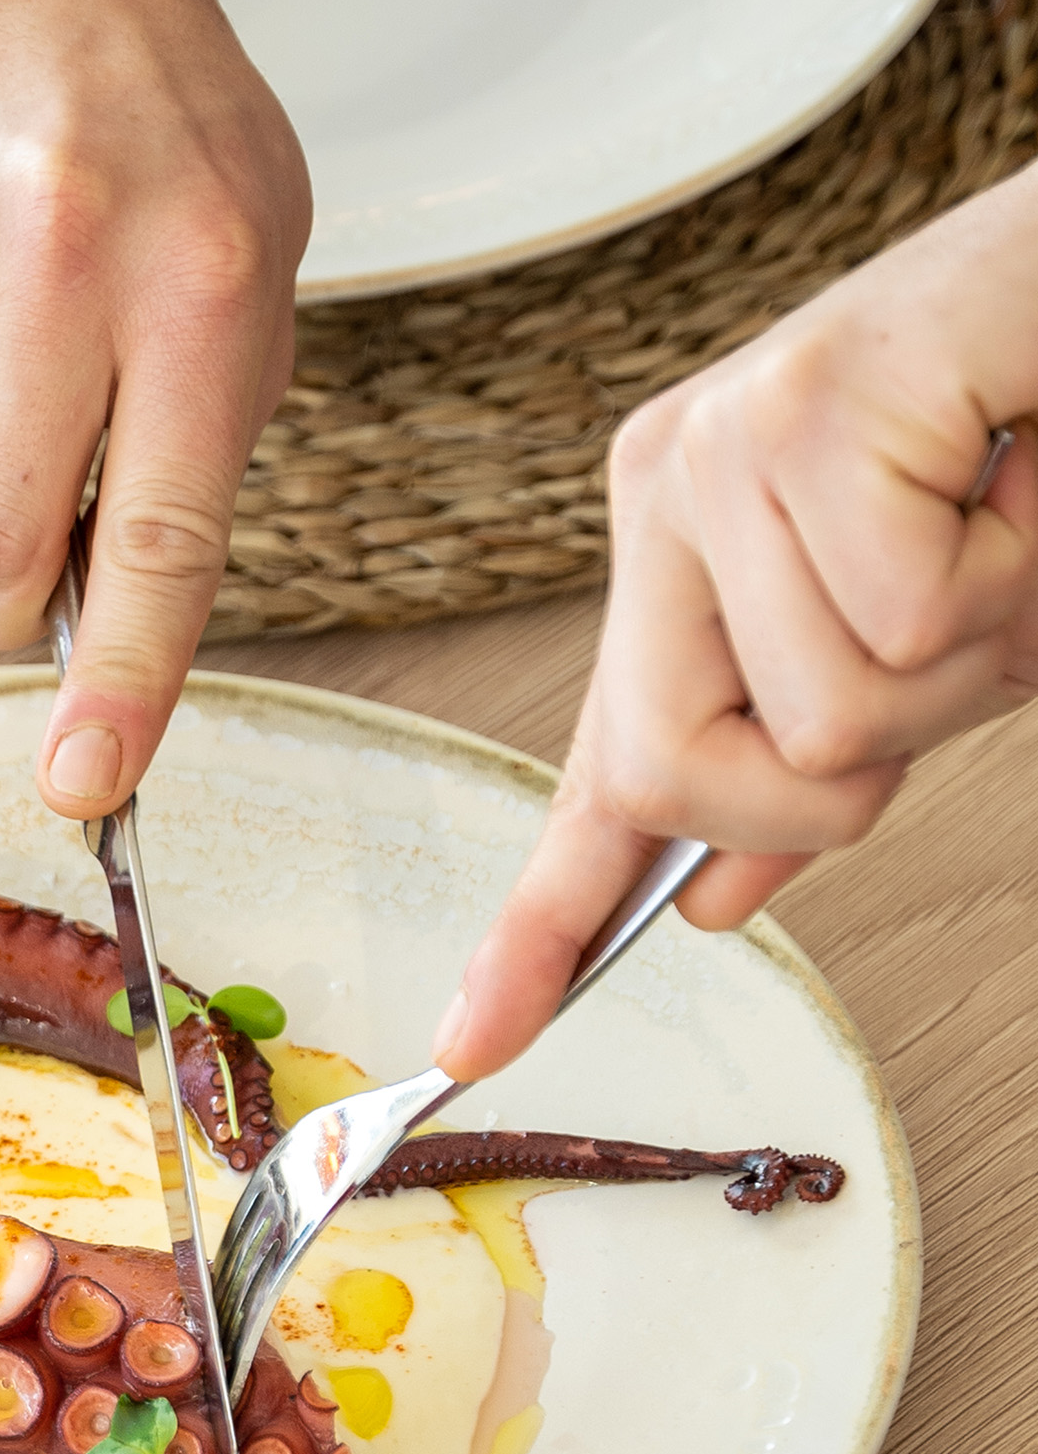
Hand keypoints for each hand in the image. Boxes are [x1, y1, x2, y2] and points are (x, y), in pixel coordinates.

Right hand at [0, 0, 309, 818]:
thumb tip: (105, 633)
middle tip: (36, 550)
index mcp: (201, 283)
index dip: (122, 678)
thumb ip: (197, 447)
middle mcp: (59, 262)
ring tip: (6, 379)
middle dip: (6, 597)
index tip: (86, 786)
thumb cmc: (166, 147)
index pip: (160, 530)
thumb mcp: (255, 271)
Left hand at [437, 167, 1037, 1075]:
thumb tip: (712, 897)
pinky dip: (1011, 582)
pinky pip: (898, 626)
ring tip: (1009, 530)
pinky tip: (1020, 478)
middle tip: (956, 635)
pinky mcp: (805, 412)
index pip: (601, 768)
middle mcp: (672, 488)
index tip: (472, 1040)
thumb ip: (812, 766)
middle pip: (675, 775)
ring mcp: (725, 447)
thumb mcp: (927, 640)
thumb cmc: (1031, 445)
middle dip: (841, 783)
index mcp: (680, 542)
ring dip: (969, 663)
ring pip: (819, 719)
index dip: (540, 921)